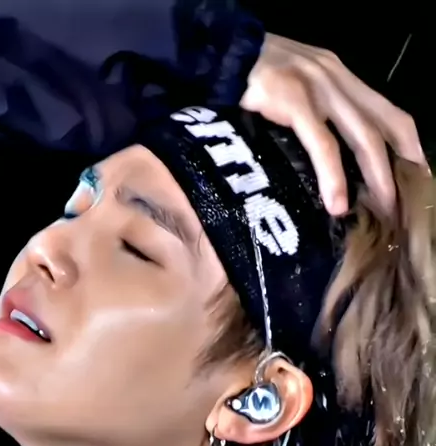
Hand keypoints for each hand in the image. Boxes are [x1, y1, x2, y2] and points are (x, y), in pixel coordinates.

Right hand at [240, 35, 427, 215]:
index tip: (414, 174)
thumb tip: (328, 157)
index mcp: (338, 75)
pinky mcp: (294, 101)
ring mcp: (317, 87)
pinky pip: (322, 145)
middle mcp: (335, 77)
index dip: (406, 144)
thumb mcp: (293, 88)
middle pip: (381, 126)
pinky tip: (337, 203)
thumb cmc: (249, 79)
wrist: (216, 53)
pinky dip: (333, 177)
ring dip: (377, 176)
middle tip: (400, 204)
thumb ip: (314, 113)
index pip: (386, 111)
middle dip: (396, 167)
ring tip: (382, 208)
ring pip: (361, 136)